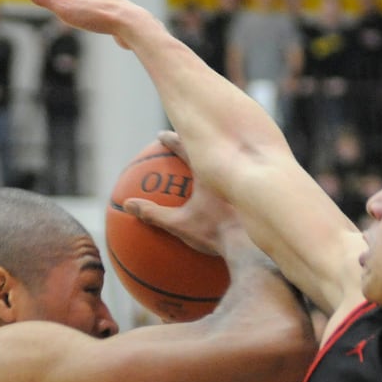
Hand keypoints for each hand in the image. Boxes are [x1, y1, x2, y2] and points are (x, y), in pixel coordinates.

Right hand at [122, 130, 239, 256]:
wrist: (251, 245)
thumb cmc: (215, 231)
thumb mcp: (180, 223)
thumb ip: (154, 214)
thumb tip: (127, 204)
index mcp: (209, 171)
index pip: (185, 148)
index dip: (171, 141)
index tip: (160, 136)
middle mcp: (229, 170)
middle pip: (210, 149)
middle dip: (196, 143)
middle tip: (185, 139)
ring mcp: (243, 183)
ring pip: (229, 164)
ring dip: (216, 161)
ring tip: (207, 163)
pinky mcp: (253, 197)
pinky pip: (240, 185)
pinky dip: (230, 185)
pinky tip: (227, 197)